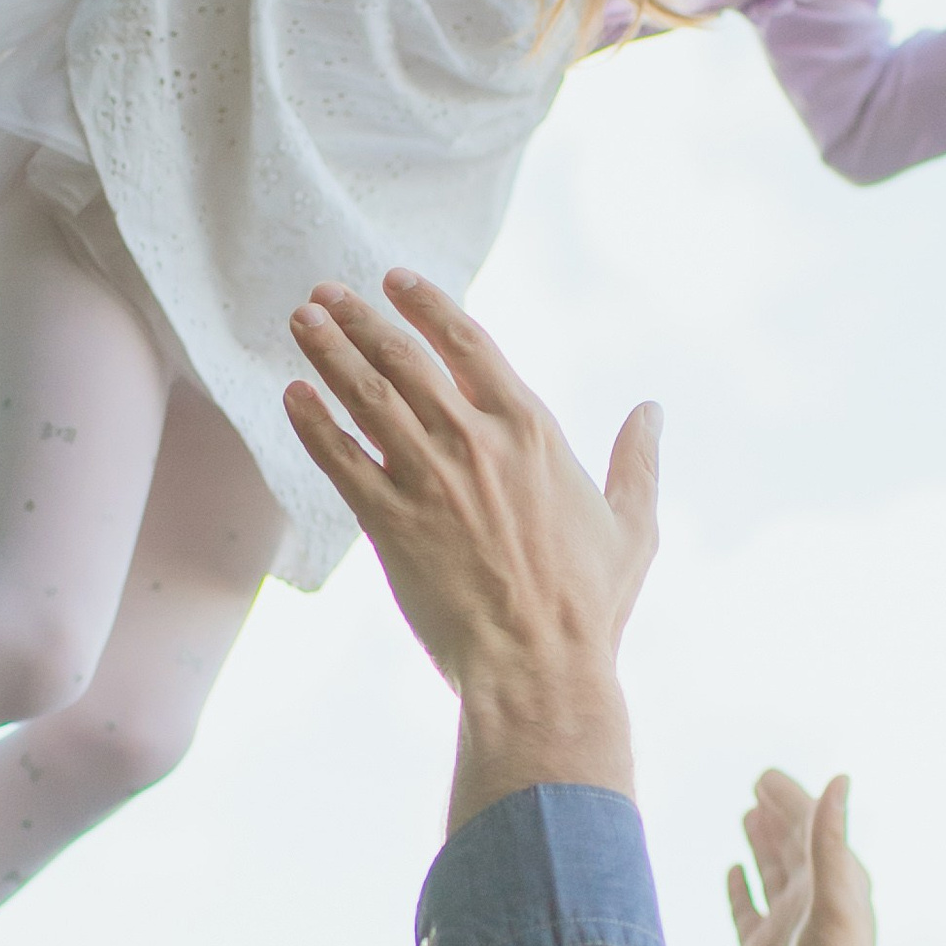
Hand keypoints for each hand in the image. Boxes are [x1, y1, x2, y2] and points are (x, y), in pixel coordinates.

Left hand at [285, 270, 655, 824]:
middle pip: (405, 359)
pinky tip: (293, 396)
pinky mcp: (391, 523)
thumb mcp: (633, 525)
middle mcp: (474, 442)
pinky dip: (314, 424)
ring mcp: (429, 479)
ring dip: (329, 352)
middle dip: (361, 318)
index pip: (468, 343)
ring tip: (301, 320)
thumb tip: (652, 411)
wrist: (539, 665)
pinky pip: (341, 460)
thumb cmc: (589, 604)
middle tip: (325, 292)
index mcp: (530, 430)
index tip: (395, 280)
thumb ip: (636, 461)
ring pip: (367, 397)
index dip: (427, 304)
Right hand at [727, 769, 924, 945]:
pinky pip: (748, 913)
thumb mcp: (833, 905)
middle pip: (794, 847)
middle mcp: (813, 906)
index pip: (813, 829)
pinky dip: (741, 889)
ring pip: (772, 876)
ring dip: (762, 844)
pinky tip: (732, 872)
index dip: (793, 800)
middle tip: (757, 784)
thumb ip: (830, 843)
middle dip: (778, 814)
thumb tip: (839, 780)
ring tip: (747, 814)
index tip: (767, 776)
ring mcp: (786, 932)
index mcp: (837, 888)